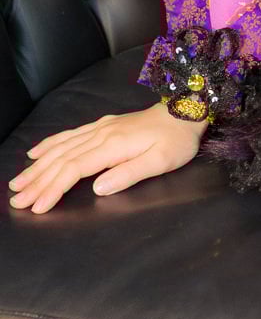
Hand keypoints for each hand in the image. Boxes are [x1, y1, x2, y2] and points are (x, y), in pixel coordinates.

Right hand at [7, 103, 207, 212]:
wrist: (186, 111)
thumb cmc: (177, 140)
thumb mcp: (161, 161)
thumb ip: (129, 174)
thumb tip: (98, 188)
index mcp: (112, 146)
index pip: (73, 170)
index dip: (52, 189)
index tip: (37, 207)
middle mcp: (101, 134)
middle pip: (60, 160)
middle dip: (36, 181)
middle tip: (16, 200)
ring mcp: (100, 128)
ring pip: (61, 148)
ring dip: (37, 165)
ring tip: (18, 182)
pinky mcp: (104, 126)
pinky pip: (70, 135)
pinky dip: (49, 144)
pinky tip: (36, 152)